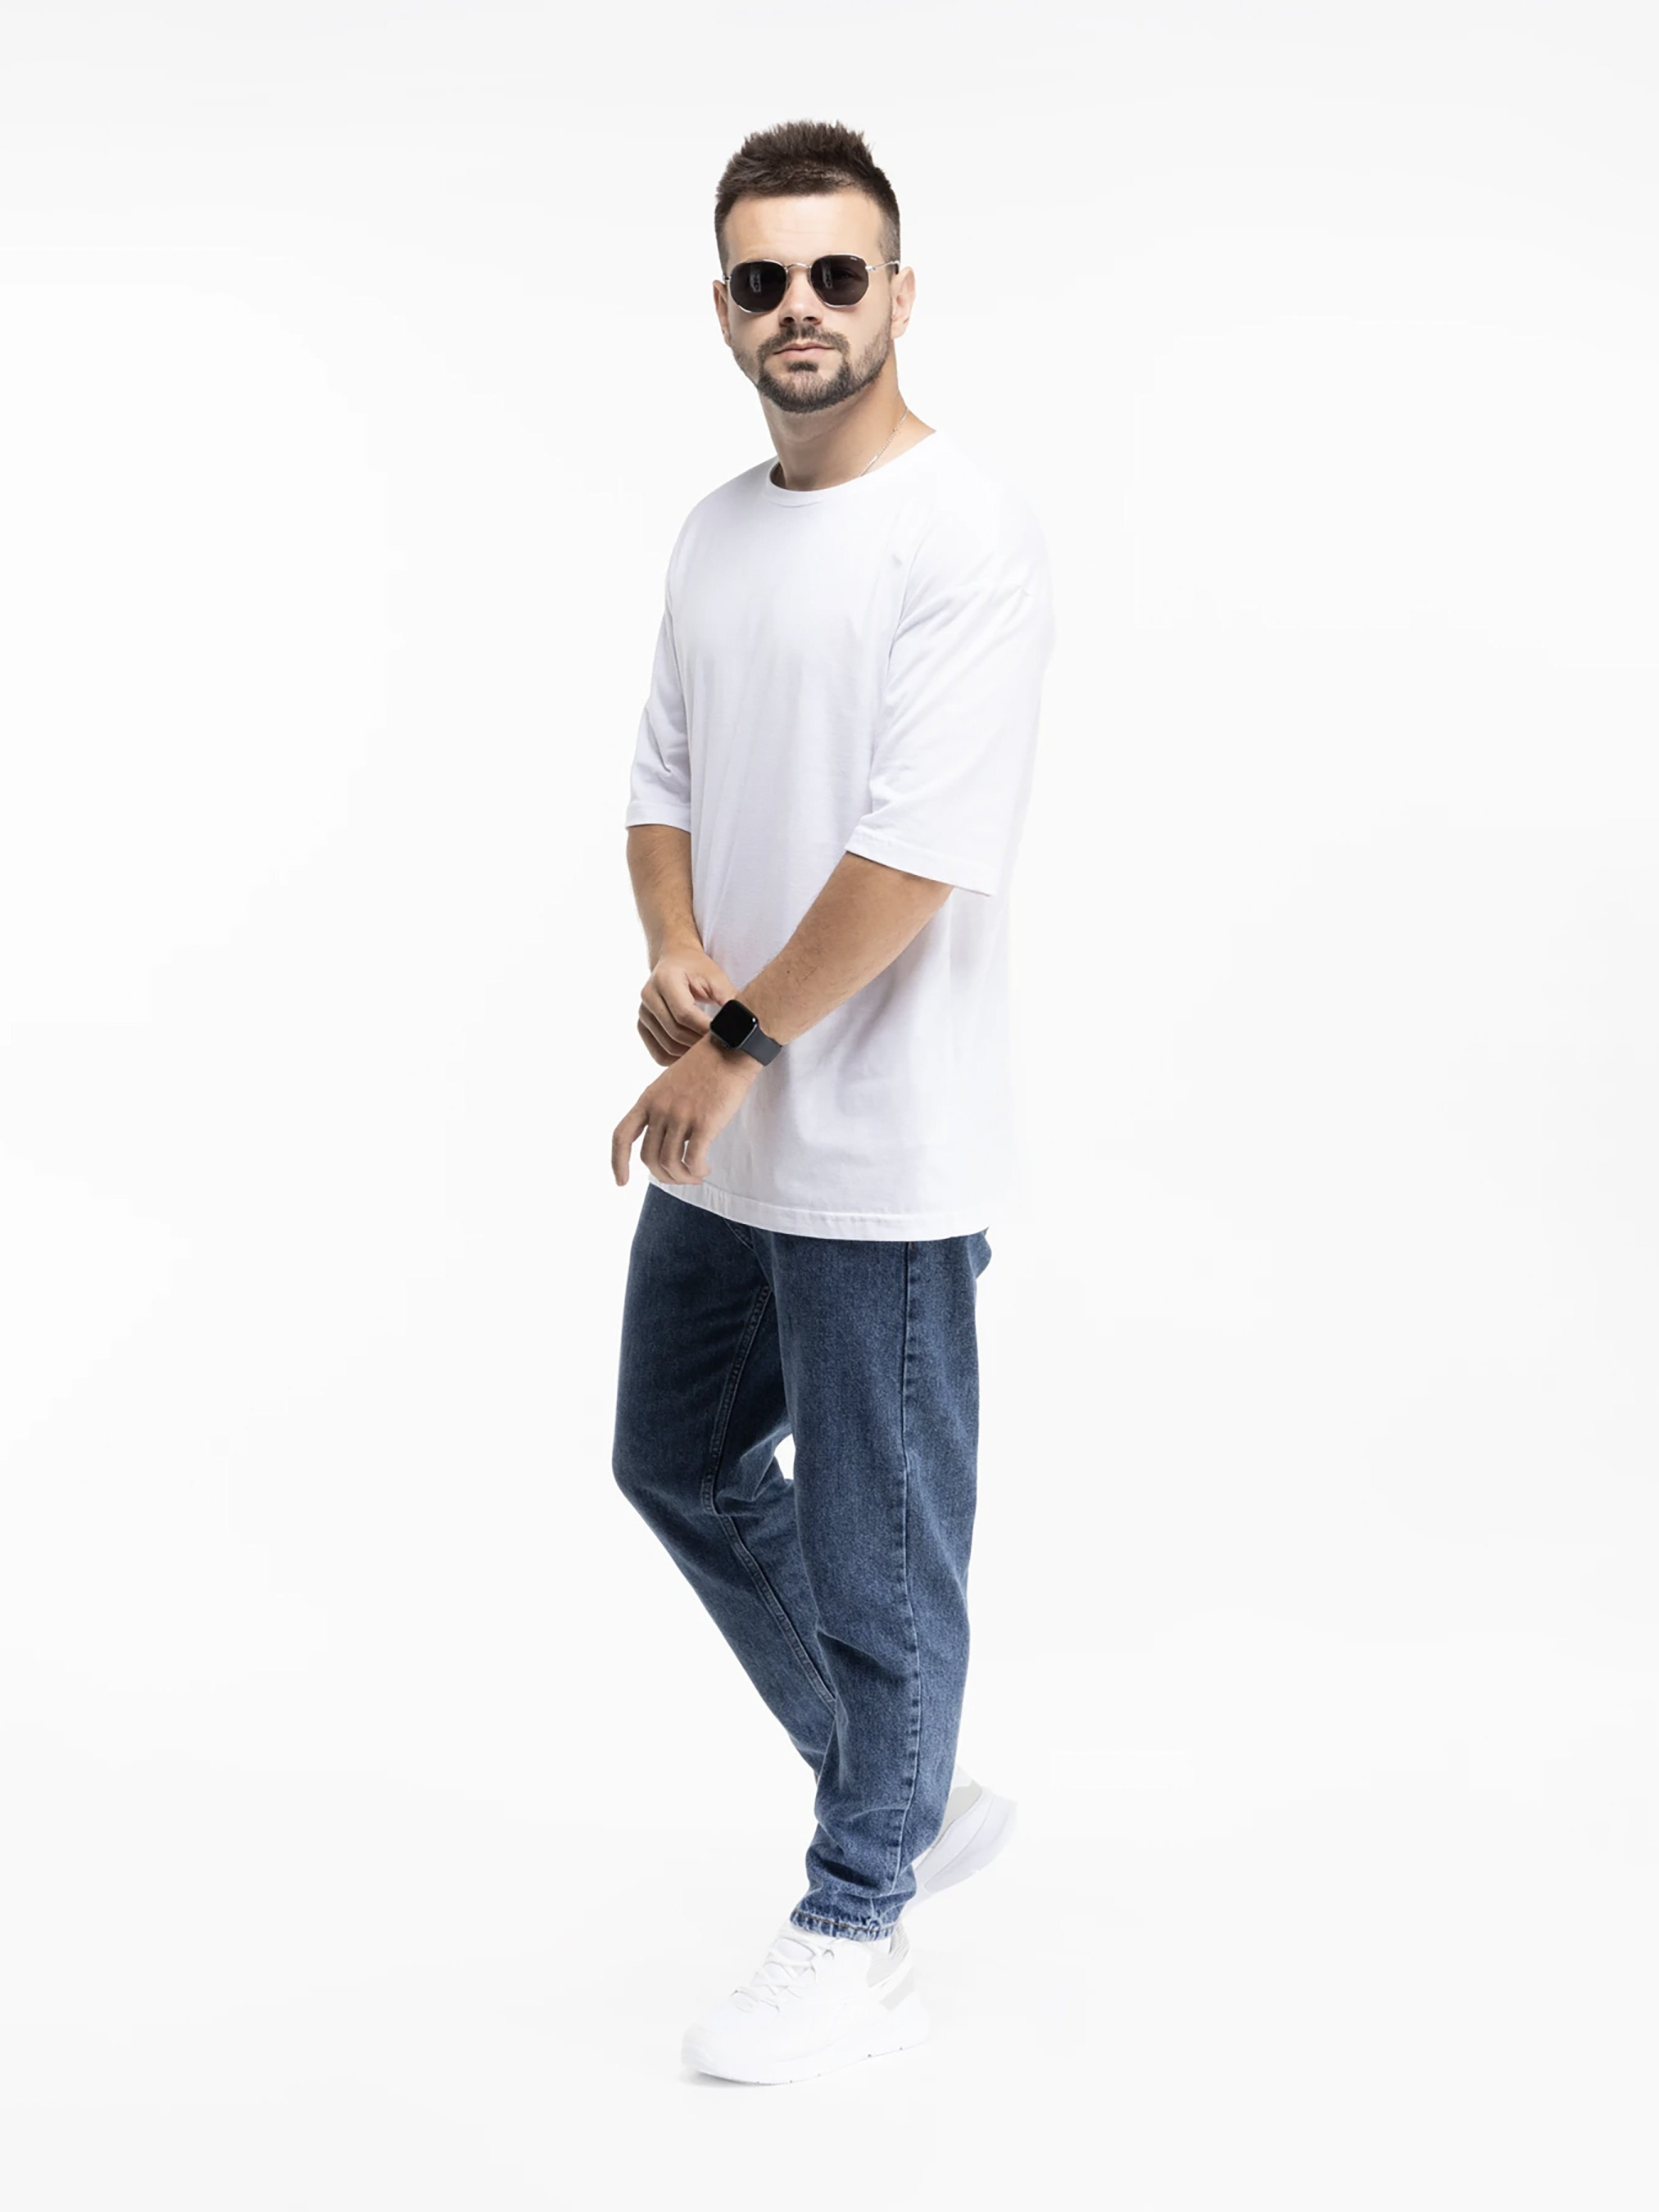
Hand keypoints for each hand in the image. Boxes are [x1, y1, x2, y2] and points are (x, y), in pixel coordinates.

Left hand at [612, 1031, 761, 1186]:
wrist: (730, 1049)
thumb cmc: (706, 1066)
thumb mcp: (670, 1082)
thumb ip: (663, 1108)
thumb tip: (667, 1141)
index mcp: (648, 1099)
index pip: (621, 1136)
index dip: (617, 1163)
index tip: (621, 1181)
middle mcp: (660, 1109)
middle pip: (649, 1158)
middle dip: (663, 1175)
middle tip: (681, 1177)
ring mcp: (681, 1116)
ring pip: (670, 1163)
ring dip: (683, 1176)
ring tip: (696, 1174)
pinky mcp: (704, 1123)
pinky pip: (693, 1160)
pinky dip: (697, 1170)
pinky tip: (705, 1168)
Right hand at [637, 943, 738, 1064]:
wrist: (675, 960)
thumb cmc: (696, 968)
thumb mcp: (715, 976)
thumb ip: (728, 997)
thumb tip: (744, 1023)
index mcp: (665, 979)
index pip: (684, 1013)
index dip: (704, 1028)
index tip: (724, 1037)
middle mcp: (649, 995)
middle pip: (675, 1032)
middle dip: (699, 1043)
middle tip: (721, 1048)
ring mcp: (643, 1012)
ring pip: (666, 1046)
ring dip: (689, 1054)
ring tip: (709, 1052)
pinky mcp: (643, 1025)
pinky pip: (658, 1053)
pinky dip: (676, 1059)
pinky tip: (692, 1056)